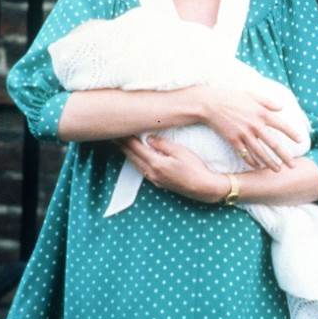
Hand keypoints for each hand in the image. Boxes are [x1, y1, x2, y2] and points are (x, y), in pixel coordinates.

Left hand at [114, 135, 229, 203]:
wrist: (204, 188)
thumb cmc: (195, 168)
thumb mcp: (180, 151)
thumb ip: (163, 144)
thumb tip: (149, 139)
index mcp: (156, 163)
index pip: (136, 148)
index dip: (126, 138)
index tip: (119, 130)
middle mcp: (152, 173)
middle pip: (132, 157)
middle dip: (122, 146)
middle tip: (114, 136)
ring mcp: (155, 179)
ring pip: (136, 165)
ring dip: (127, 154)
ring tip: (121, 145)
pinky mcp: (159, 183)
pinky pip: (142, 170)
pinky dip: (136, 162)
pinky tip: (136, 158)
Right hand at [195, 86, 301, 171]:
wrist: (210, 104)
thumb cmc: (231, 97)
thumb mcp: (251, 95)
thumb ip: (267, 102)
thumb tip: (281, 107)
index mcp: (261, 113)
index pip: (281, 125)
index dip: (291, 133)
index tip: (300, 140)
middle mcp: (255, 125)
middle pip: (273, 144)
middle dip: (284, 156)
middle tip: (292, 165)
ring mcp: (244, 134)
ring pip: (260, 152)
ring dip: (270, 162)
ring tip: (277, 170)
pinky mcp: (233, 140)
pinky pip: (245, 154)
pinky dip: (252, 161)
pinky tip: (258, 167)